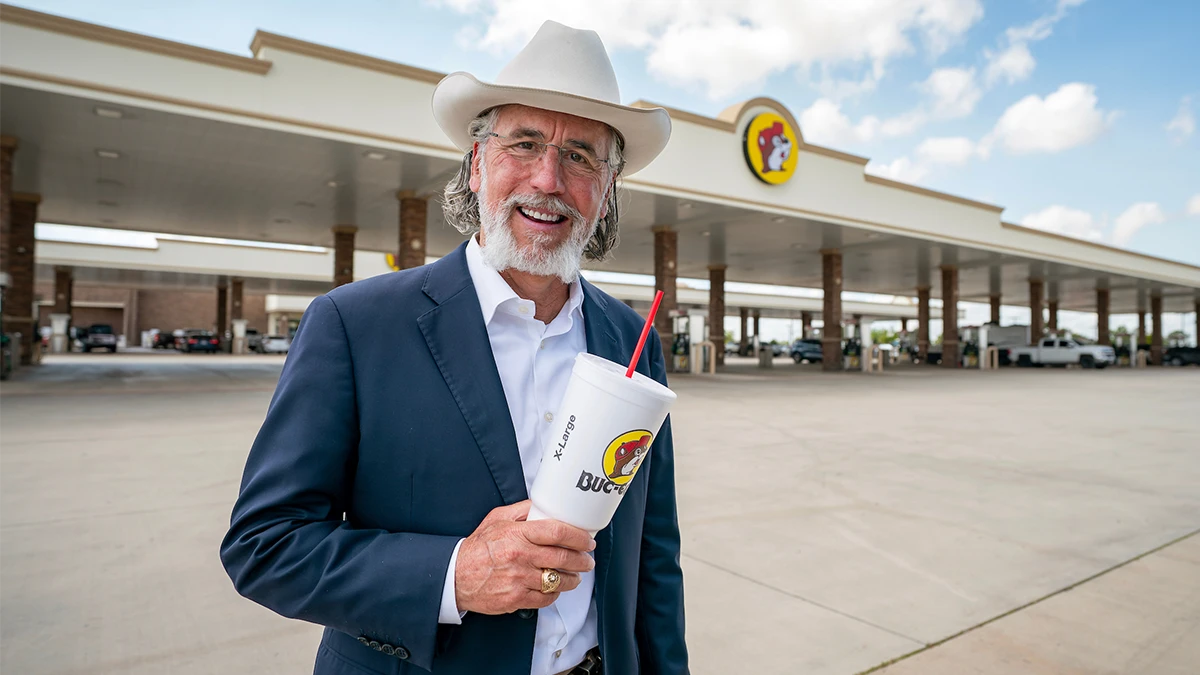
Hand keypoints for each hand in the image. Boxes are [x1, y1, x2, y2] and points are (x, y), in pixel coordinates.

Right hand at [454, 500, 595, 614]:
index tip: (587, 540)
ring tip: (575, 576)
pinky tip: (554, 588)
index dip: (578, 537)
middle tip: (587, 560)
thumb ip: (522, 510)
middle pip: (563, 557)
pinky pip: (546, 598)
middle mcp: (520, 556)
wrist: (455, 577)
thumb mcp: (496, 519)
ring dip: (572, 579)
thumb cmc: (477, 548)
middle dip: (582, 560)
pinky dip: (554, 594)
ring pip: (558, 580)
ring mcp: (519, 579)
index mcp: (517, 534)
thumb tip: (543, 504)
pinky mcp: (516, 598)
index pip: (557, 532)